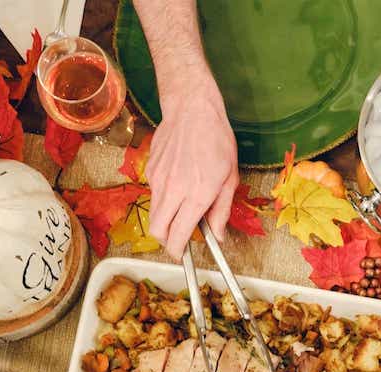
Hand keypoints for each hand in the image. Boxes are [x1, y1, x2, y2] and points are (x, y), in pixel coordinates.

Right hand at [146, 77, 238, 259]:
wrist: (192, 109)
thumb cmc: (217, 140)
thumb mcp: (230, 177)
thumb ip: (222, 210)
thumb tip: (219, 236)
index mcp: (197, 194)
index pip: (178, 234)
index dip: (178, 251)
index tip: (182, 253)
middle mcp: (174, 190)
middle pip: (157, 230)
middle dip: (166, 240)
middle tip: (179, 237)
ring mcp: (159, 180)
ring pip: (154, 213)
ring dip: (165, 219)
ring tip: (182, 206)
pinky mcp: (150, 170)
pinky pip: (154, 194)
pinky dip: (163, 198)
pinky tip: (178, 182)